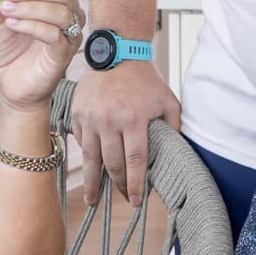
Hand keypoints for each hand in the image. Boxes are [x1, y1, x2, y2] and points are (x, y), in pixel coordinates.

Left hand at [0, 0, 81, 110]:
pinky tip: (14, 25)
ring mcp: (68, 34)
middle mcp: (66, 14)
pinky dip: (33, 26)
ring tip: (6, 11)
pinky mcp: (64, 53)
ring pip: (59, 11)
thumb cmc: (9, 51)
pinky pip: (55, 34)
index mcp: (51, 0)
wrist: (10, 84)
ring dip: (30, 7)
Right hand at [69, 52, 179, 200]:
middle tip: (124, 199)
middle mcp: (109, 121)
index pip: (135, 161)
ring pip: (91, 159)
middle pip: (113, 164)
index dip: (137, 184)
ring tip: (92, 200)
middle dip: (119, 186)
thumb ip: (174, 127)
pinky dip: (88, 157)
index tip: (137, 201)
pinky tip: (91, 168)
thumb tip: (177, 152)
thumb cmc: (145, 79)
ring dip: (93, 182)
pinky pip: (82, 143)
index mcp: (133, 119)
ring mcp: (90, 118)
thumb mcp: (168, 101)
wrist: (116, 53)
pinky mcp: (77, 114)